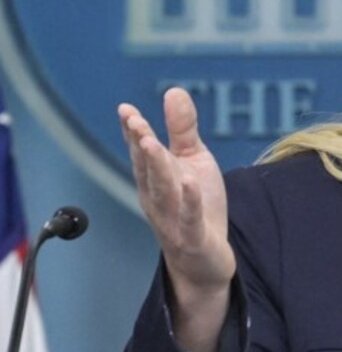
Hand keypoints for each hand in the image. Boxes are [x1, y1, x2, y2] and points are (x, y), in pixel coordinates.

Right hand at [120, 88, 234, 351]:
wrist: (205, 261)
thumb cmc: (197, 207)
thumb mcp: (193, 163)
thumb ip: (183, 130)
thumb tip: (174, 90)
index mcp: (155, 179)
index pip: (141, 152)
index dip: (132, 132)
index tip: (126, 109)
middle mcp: (157, 199)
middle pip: (147, 170)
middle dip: (140, 146)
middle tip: (135, 122)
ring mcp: (173, 219)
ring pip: (163, 192)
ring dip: (157, 168)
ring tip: (153, 143)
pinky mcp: (193, 237)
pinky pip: (190, 218)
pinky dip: (189, 201)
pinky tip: (190, 182)